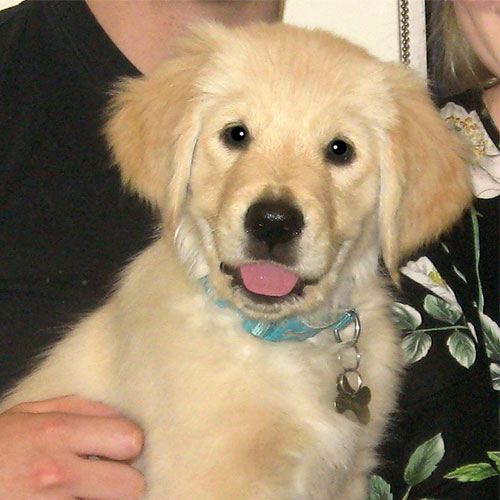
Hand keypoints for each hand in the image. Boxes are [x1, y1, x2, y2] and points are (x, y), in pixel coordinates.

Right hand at [0, 395, 144, 499]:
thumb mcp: (29, 411)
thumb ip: (80, 407)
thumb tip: (121, 416)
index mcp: (57, 433)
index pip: (130, 439)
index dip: (129, 444)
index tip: (118, 449)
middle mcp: (57, 473)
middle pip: (131, 485)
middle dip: (125, 481)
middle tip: (106, 477)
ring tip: (86, 491)